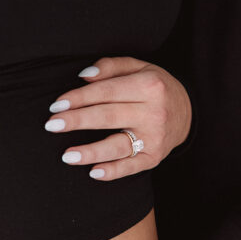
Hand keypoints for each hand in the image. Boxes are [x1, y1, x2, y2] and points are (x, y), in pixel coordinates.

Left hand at [45, 57, 191, 180]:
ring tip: (67, 155)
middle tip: (52, 125)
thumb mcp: (139, 67)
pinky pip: (131, 166)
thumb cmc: (155, 87)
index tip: (56, 105)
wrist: (188, 112)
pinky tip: (94, 172)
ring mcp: (155, 137)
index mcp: (148, 86)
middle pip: (108, 117)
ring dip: (90, 152)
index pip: (106, 92)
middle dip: (77, 121)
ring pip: (118, 146)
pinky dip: (113, 171)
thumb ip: (111, 67)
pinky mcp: (154, 157)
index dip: (79, 98)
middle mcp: (153, 112)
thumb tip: (83, 76)